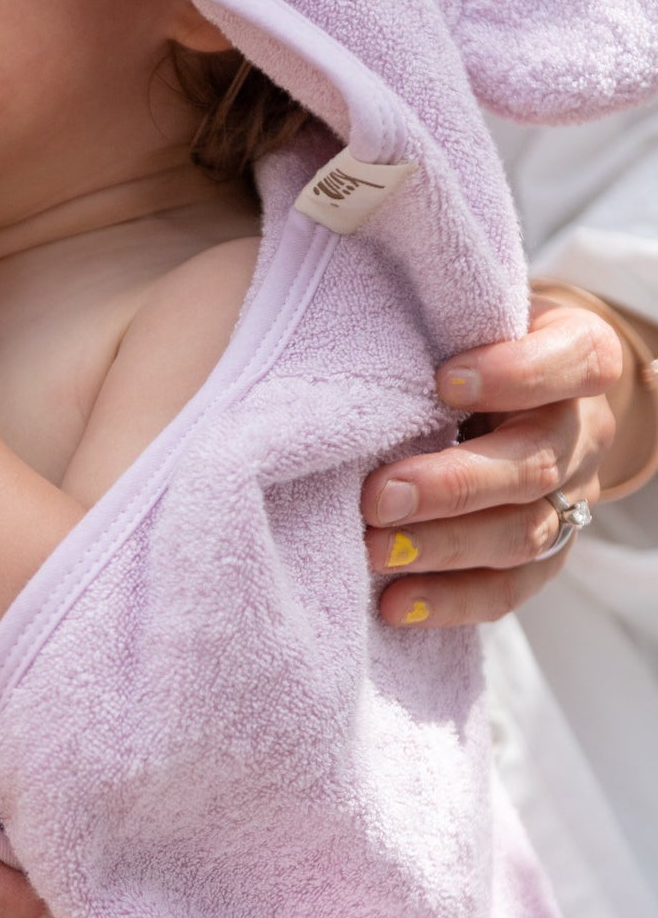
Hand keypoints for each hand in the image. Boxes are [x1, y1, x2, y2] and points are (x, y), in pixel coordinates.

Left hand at [362, 297, 621, 624]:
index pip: (572, 364)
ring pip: (522, 536)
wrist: (508, 393)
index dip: (515, 375)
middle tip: (378, 495)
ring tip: (372, 550)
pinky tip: (390, 605)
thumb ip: (429, 317)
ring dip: (443, 549)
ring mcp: (567, 499)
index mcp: (574, 357)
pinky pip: (507, 591)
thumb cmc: (464, 340)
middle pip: (535, 465)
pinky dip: (448, 602)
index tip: (442, 380)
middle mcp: (579, 431)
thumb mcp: (461, 313)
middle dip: (454, 485)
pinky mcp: (541, 557)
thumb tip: (339, 316)